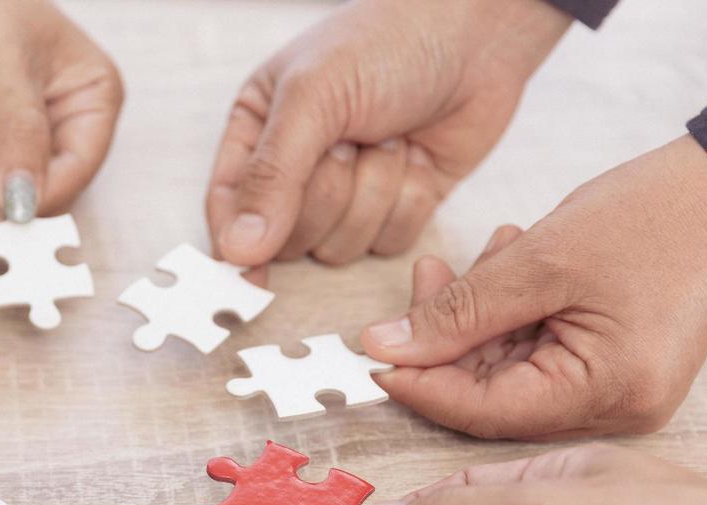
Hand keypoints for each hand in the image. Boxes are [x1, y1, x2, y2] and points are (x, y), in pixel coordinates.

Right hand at [208, 0, 569, 266]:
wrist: (478, 31)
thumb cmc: (387, 42)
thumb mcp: (314, 96)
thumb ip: (272, 175)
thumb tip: (237, 250)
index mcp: (258, 132)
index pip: (228, 208)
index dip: (239, 242)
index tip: (251, 271)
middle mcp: (296, 169)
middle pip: (287, 237)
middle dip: (328, 194)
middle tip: (351, 142)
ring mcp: (348, 194)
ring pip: (339, 247)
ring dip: (374, 194)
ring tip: (390, 138)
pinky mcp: (396, 208)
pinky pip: (388, 243)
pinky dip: (410, 202)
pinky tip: (418, 155)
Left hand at [360, 136, 706, 438]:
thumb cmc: (655, 215)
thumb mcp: (539, 261)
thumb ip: (456, 312)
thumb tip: (384, 347)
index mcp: (605, 392)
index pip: (480, 410)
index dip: (419, 382)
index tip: (372, 351)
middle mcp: (616, 412)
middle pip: (492, 397)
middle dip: (449, 340)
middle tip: (425, 279)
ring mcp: (619, 396)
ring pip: (511, 375)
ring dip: (481, 319)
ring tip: (483, 254)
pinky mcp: (616, 372)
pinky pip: (540, 359)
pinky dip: (514, 318)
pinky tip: (507, 263)